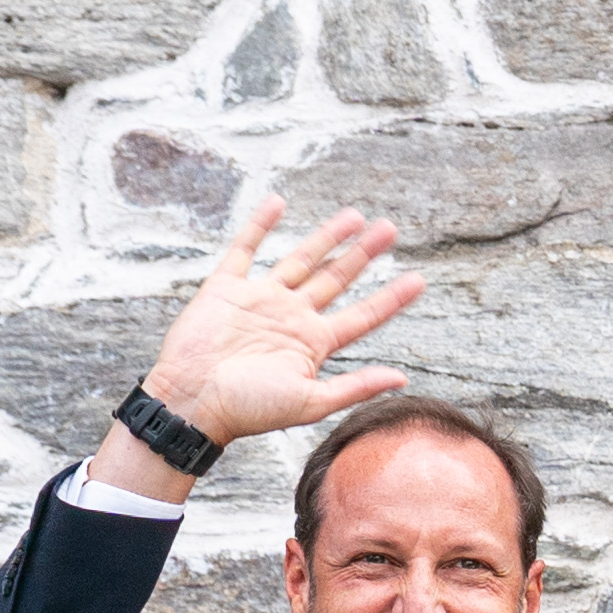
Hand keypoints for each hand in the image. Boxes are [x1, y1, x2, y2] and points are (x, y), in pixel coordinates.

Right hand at [116, 200, 424, 476]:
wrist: (192, 402)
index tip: (419, 279)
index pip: (362, 315)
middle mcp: (292, 317)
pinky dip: (260, 225)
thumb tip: (402, 379)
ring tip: (355, 216)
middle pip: (336, 279)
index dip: (391, 298)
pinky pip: (245, 249)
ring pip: (301, 259)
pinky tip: (278, 202)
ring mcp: (260, 299)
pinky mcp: (226, 288)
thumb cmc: (249, 410)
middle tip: (390, 229)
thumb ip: (355, 387)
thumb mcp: (310, 402)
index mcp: (314, 344)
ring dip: (327, 237)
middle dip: (363, 254)